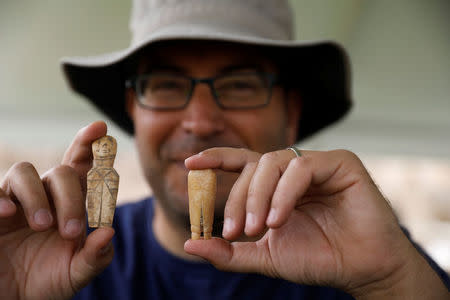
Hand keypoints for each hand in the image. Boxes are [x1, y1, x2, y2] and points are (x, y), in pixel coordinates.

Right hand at [0, 121, 114, 299]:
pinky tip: (8, 215)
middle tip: (70, 231)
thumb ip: (96, 257)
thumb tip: (108, 231)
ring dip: (37, 196)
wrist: (11, 298)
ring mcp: (15, 201)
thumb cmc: (45, 281)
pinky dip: (1, 199)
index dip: (90, 145)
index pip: (82, 167)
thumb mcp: (75, 274)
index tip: (101, 128)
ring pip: (25, 172)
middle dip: (71, 197)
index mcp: (70, 203)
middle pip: (60, 171)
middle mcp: (44, 195)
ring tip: (42, 225)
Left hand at [184, 148, 447, 298]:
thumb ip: (229, 252)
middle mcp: (294, 169)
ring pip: (273, 163)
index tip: (190, 164)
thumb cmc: (317, 258)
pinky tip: (280, 219)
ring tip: (261, 228)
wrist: (361, 270)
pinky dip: (284, 193)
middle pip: (254, 165)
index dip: (216, 158)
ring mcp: (317, 163)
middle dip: (239, 197)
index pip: (243, 161)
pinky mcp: (340, 162)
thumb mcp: (265, 256)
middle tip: (237, 231)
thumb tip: (190, 245)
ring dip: (259, 196)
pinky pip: (301, 168)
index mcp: (276, 184)